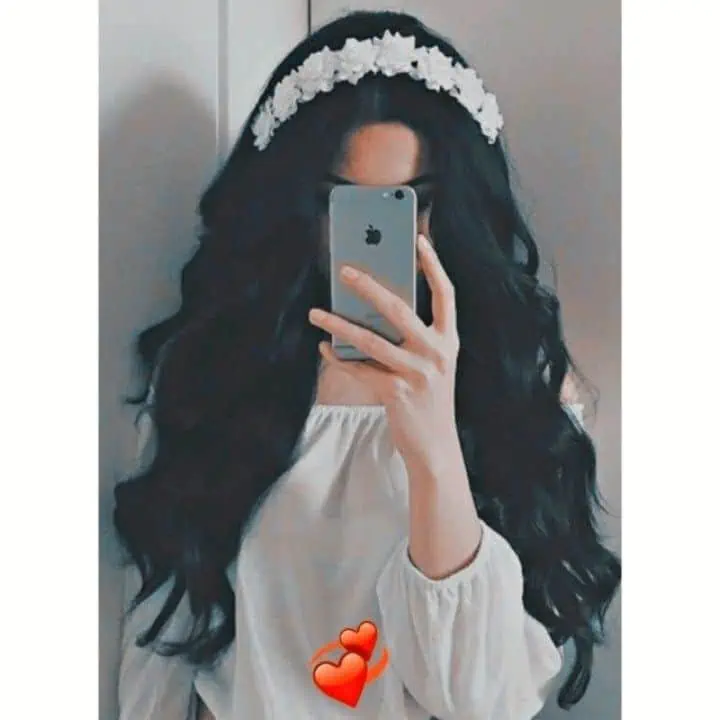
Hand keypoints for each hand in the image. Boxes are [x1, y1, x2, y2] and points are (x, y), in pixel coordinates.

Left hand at [308, 234, 460, 473]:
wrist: (435, 446)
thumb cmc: (428, 398)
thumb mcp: (430, 364)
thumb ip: (411, 338)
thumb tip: (370, 308)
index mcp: (448, 341)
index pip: (446, 293)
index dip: (433, 264)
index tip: (417, 238)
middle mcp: (437, 353)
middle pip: (399, 308)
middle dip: (368, 285)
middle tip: (344, 269)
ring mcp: (417, 373)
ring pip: (369, 339)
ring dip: (338, 323)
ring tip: (315, 311)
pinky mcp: (395, 392)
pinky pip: (358, 368)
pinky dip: (337, 357)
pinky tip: (324, 348)